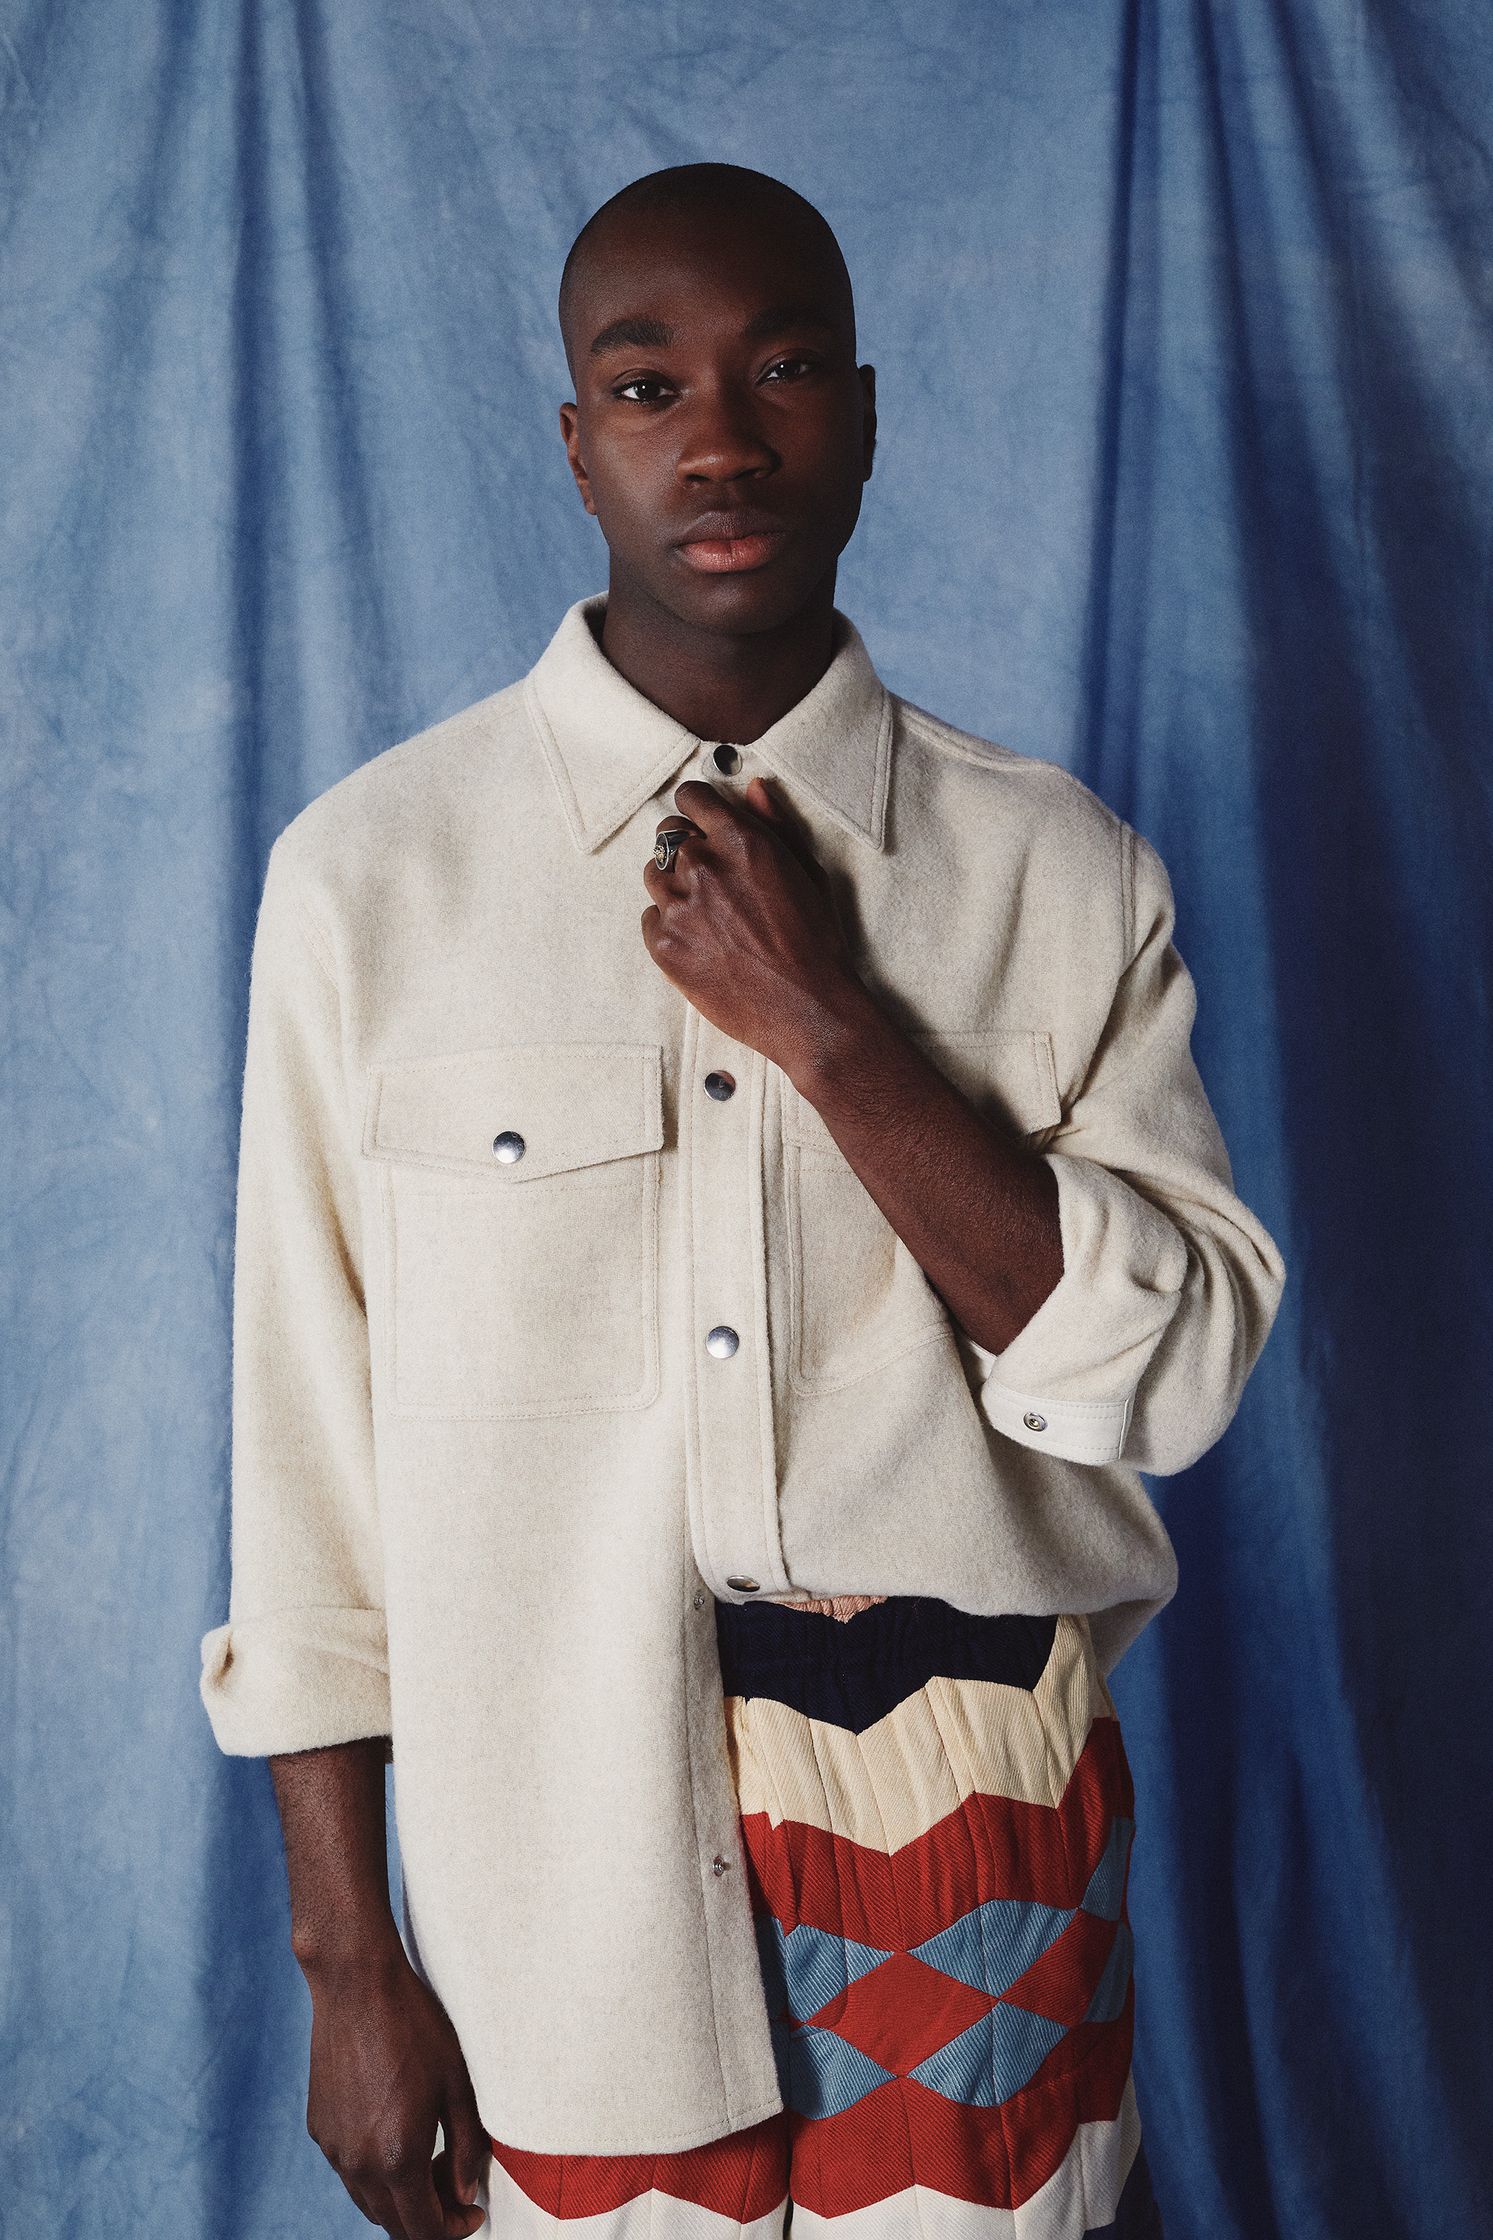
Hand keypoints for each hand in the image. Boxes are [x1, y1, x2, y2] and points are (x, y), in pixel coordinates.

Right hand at [302, 1942, 488, 2237]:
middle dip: (430, 2217)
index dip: (454, 2231)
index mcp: (398, 2158)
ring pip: (369, 2202)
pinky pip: (350, 2171)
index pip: (425, 2231)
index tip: (473, 2212)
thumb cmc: (415, 2027)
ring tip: (429, 2157)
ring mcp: (334, 2149)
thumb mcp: (457, 2085)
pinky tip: (395, 2132)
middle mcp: (359, 2165)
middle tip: (454, 2181)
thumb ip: (467, 2147)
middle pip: (395, 2225)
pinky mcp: (319, 2129)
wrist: (357, 1985)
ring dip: (401, 2198)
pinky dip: (375, 2172)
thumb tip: (466, 2195)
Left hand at [641, 772, 859, 1069]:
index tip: (701, 821)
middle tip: (710, 877)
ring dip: (674, 885)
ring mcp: (679, 907)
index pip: (691, 798)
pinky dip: (667, 924)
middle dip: (685, 847)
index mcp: (741, 841)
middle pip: (667, 834)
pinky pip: (649, 917)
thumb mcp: (809, 873)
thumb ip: (776, 825)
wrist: (807, 1010)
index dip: (697, 808)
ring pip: (654, 875)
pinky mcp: (664, 945)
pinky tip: (700, 941)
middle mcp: (703, 867)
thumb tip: (753, 789)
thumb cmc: (816, 942)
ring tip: (706, 913)